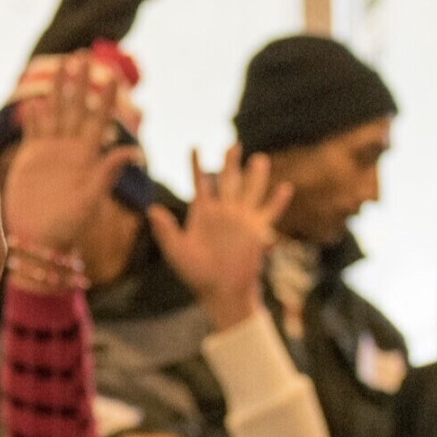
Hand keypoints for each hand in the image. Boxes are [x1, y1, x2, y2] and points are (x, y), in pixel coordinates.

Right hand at [0, 54, 142, 261]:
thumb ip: (108, 175)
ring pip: (55, 113)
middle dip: (79, 82)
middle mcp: (71, 150)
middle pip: (76, 108)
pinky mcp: (30, 160)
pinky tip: (34, 100)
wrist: (39, 242)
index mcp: (88, 157)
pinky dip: (34, 116)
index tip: (111, 74)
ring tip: (60, 65)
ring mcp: (50, 153)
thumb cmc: (68, 228)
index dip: (105, 97)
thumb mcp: (90, 201)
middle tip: (82, 54)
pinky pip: (34, 132)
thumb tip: (134, 152)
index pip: (99, 119)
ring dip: (58, 90)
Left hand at [149, 145, 288, 328]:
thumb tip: (151, 209)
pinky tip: (285, 187)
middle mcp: (223, 213)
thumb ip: (166, 230)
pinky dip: (278, 201)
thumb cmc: (196, 274)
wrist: (220, 291)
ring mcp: (242, 220)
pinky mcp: (258, 231)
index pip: (200, 184)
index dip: (196, 166)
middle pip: (228, 181)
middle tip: (233, 144)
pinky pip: (270, 212)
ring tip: (259, 158)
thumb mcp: (177, 251)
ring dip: (255, 175)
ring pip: (250, 190)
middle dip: (230, 163)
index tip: (194, 147)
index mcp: (202, 214)